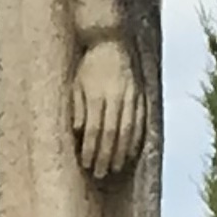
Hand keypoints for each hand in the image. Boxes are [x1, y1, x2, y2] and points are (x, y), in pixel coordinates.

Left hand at [70, 36, 145, 177]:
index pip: (93, 129)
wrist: (111, 42)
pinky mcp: (141, 95)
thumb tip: (77, 135)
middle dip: (105, 156)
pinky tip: (130, 152)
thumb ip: (76, 109)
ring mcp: (131, 96)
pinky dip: (136, 139)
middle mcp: (116, 97)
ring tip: (114, 168)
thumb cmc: (88, 67)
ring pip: (127, 130)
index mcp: (96, 95)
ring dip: (121, 152)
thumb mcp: (75, 85)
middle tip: (100, 174)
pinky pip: (141, 121)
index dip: (90, 149)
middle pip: (111, 133)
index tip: (85, 164)